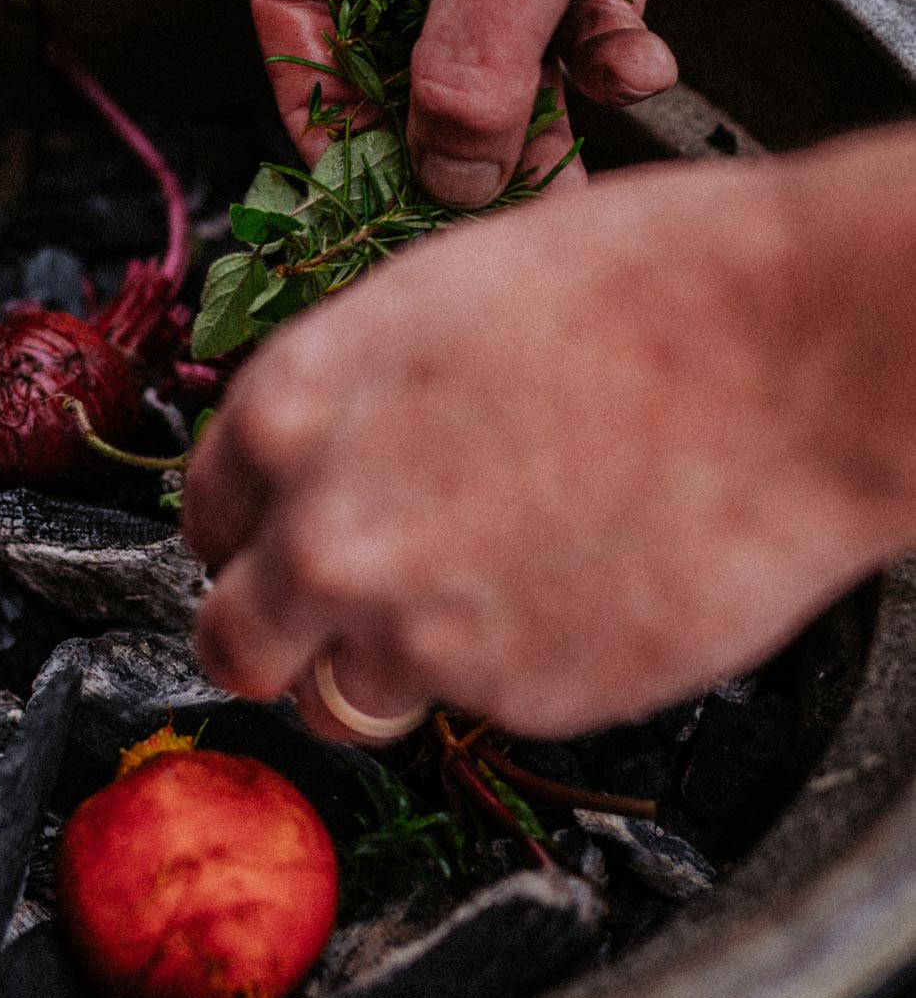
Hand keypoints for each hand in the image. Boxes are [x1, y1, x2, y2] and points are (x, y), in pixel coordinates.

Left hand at [184, 144, 915, 740]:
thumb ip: (345, 398)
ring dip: (380, 671)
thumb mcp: (435, 297)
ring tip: (468, 610)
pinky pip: (473, 708)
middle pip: (235, 644)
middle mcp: (328, 537)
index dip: (244, 534)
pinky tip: (570, 593)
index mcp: (291, 415)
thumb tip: (319, 455)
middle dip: (272, 635)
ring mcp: (419, 631)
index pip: (203, 518)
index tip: (274, 544)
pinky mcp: (518, 698)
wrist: (794, 354)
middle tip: (327, 620)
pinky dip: (506, 672)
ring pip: (341, 702)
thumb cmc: (641, 289)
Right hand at [254, 0, 915, 208]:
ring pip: (496, 22)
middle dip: (445, 109)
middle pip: (402, 20)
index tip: (356, 173)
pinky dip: (603, 43)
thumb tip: (443, 171)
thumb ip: (469, 59)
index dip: (319, 89)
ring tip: (565, 159)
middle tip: (471, 188)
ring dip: (535, 94)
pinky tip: (640, 66)